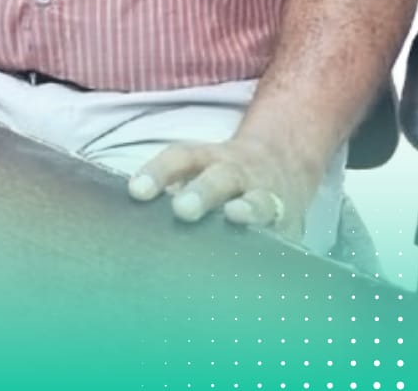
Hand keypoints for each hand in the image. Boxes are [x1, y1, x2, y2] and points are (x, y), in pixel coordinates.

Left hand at [126, 137, 316, 242]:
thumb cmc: (221, 178)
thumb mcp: (198, 170)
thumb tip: (127, 223)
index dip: (157, 172)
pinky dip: (277, 243)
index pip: (179, 158)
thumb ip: (170, 190)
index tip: (136, 192)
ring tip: (236, 216)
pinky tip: (267, 259)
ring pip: (257, 199)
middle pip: (218, 176)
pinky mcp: (289, 220)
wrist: (282, 162)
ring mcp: (265, 194)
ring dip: (247, 208)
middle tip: (182, 210)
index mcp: (207, 159)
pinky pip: (284, 231)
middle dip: (201, 192)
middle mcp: (236, 172)